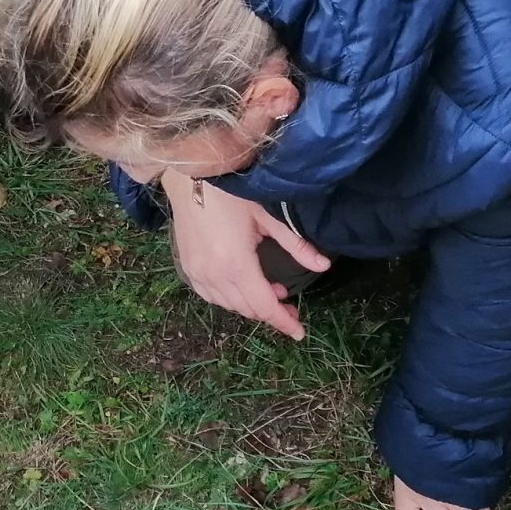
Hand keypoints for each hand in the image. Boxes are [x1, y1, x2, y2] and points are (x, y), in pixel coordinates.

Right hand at [160, 170, 326, 340]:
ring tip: (271, 290)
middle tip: (291, 304)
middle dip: (271, 312)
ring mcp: (197, 273)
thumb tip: (323, 266)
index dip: (283, 322)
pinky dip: (229, 298)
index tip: (300, 332)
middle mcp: (214, 275)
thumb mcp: (268, 217)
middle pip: (247, 309)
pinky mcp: (187, 267)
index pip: (264, 306)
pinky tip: (241, 286)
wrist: (189, 177)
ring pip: (228, 305)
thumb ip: (296, 245)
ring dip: (250, 304)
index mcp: (236, 264)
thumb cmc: (230, 192)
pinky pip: (211, 296)